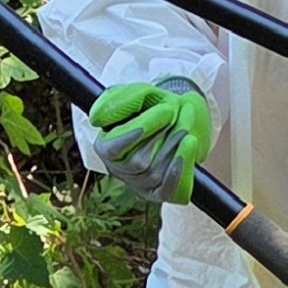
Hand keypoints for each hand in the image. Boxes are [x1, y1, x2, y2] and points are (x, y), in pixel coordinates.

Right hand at [89, 78, 211, 204]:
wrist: (178, 115)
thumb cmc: (151, 106)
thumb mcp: (135, 94)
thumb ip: (117, 102)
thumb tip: (97, 119)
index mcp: (105, 147)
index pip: (115, 147)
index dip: (140, 129)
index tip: (166, 109)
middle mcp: (120, 170)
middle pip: (140, 160)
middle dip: (165, 132)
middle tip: (179, 108)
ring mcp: (141, 184)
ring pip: (157, 171)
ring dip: (178, 141)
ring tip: (187, 117)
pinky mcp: (161, 192)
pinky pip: (170, 190)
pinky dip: (182, 168)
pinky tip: (191, 143)